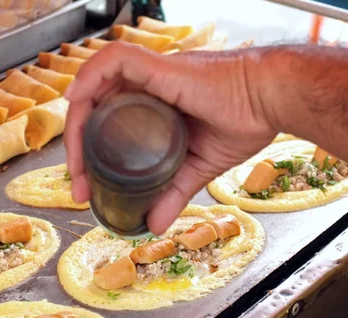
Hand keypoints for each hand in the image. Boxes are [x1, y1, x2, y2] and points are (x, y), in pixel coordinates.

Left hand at [64, 42, 275, 233]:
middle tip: (77, 185)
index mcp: (154, 106)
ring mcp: (151, 76)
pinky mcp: (160, 68)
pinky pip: (114, 61)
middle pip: (93, 108)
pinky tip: (78, 101)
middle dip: (76, 148)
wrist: (271, 101)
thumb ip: (175, 192)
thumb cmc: (245, 121)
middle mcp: (147, 88)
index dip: (86, 154)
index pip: (105, 123)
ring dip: (77, 123)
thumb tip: (154, 225)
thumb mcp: (199, 167)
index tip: (85, 187)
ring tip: (75, 163)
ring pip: (95, 87)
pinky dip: (90, 77)